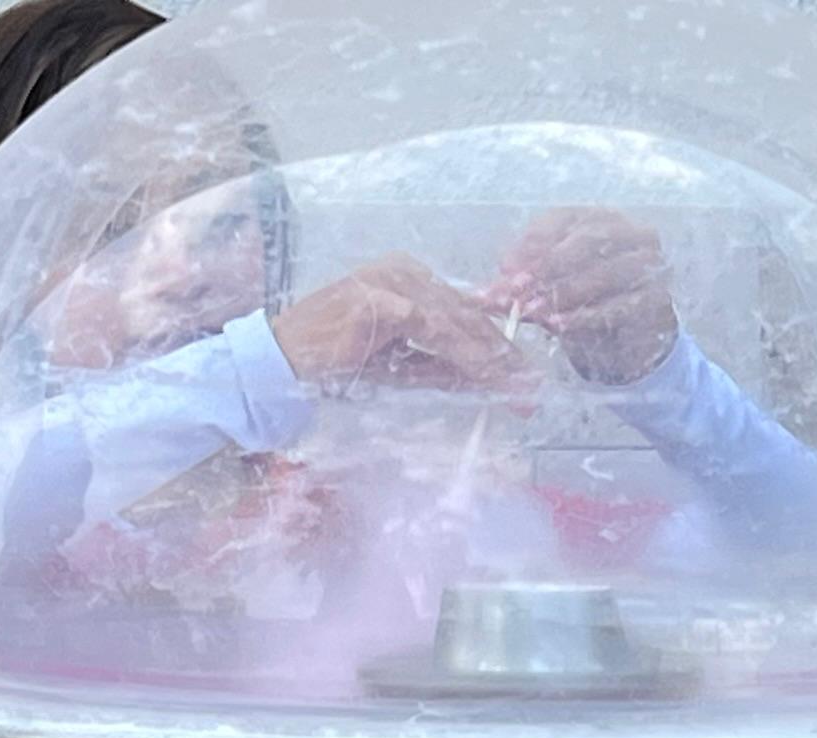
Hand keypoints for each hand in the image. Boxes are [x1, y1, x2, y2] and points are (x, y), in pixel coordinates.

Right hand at [273, 256, 520, 388]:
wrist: (285, 359)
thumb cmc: (338, 362)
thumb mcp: (401, 366)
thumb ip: (442, 368)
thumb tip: (487, 382)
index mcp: (409, 277)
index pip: (464, 309)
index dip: (497, 342)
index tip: (523, 373)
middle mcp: (404, 271)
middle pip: (467, 312)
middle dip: (502, 353)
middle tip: (531, 386)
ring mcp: (392, 281)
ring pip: (456, 321)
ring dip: (490, 357)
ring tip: (516, 386)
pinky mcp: (382, 300)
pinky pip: (434, 329)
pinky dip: (463, 354)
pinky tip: (485, 375)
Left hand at [487, 208, 683, 387]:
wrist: (632, 338)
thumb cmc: (586, 301)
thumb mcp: (550, 287)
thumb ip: (523, 285)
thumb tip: (487, 294)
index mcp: (599, 218)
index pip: (563, 220)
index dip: (532, 242)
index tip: (506, 269)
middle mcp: (630, 233)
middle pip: (586, 241)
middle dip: (547, 267)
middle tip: (517, 290)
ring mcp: (650, 264)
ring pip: (604, 274)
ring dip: (564, 294)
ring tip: (534, 312)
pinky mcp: (659, 298)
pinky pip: (621, 306)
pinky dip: (587, 317)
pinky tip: (560, 327)